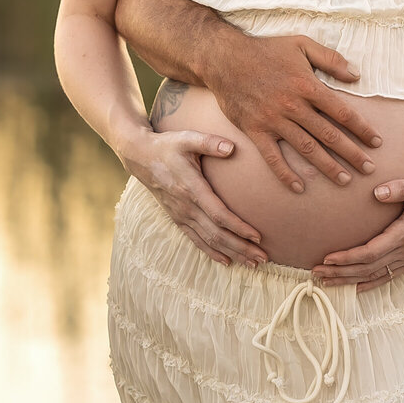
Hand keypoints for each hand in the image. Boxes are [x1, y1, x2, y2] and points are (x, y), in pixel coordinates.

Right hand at [123, 128, 266, 266]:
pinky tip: (227, 261)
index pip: (218, 214)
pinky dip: (212, 253)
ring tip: (253, 263)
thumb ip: (209, 142)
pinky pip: (196, 240)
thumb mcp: (187, 138)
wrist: (140, 157)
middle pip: (216, 234)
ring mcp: (180, 215)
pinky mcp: (177, 219)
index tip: (257, 237)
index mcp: (191, 188)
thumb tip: (231, 147)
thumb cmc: (167, 146)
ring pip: (208, 241)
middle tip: (263, 258)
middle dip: (241, 247)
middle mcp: (186, 207)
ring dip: (232, 253)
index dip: (238, 228)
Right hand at [201, 34, 380, 188]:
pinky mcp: (255, 130)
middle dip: (352, 153)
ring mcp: (274, 120)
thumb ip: (330, 59)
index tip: (377, 142)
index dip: (362, 129)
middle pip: (329, 135)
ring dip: (327, 166)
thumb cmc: (265, 50)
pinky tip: (299, 187)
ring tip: (344, 180)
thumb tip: (356, 75)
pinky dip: (285, 174)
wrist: (224, 58)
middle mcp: (293, 106)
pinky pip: (272, 158)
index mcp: (308, 86)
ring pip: (307, 149)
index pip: (342, 112)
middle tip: (369, 169)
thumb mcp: (301, 44)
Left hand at [312, 176, 403, 285]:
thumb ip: (401, 187)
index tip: (326, 258)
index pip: (371, 252)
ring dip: (349, 280)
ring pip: (375, 275)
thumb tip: (377, 192)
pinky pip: (388, 277)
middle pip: (367, 268)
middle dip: (340, 273)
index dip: (348, 258)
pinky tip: (355, 288)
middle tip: (315, 273)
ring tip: (325, 282)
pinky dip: (370, 284)